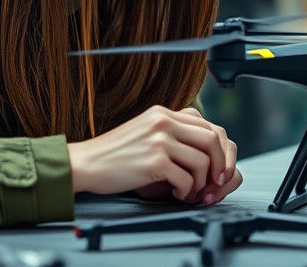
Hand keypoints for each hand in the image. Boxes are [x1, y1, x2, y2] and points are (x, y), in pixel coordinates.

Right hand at [68, 105, 239, 201]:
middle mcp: (164, 121)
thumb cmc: (114, 154)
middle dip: (220, 165)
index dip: (221, 149)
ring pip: (203, 161)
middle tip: (214, 183)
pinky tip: (175, 193)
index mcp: (163, 113)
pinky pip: (186, 178)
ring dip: (201, 182)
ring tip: (189, 191)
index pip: (208, 125)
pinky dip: (186, 190)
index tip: (219, 167)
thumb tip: (204, 149)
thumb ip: (171, 132)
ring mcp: (159, 140)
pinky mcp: (154, 160)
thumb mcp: (145, 132)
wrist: (85, 163)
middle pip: (213, 139)